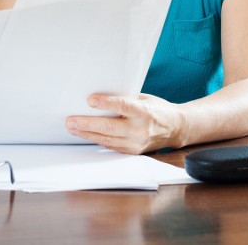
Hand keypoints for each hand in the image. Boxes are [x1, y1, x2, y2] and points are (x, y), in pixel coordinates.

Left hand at [65, 93, 185, 153]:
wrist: (176, 128)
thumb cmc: (157, 108)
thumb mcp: (144, 98)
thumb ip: (125, 99)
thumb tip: (99, 97)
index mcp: (145, 111)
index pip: (123, 106)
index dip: (106, 103)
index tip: (90, 100)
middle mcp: (141, 129)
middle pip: (110, 128)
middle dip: (88, 124)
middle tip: (71, 121)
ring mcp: (137, 143)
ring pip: (107, 140)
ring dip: (87, 134)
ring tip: (73, 128)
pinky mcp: (133, 151)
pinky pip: (112, 146)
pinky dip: (97, 140)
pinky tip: (85, 135)